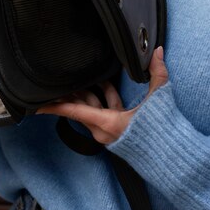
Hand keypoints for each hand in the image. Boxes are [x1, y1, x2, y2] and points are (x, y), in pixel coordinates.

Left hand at [38, 46, 167, 144]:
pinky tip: (104, 82)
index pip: (75, 111)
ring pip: (91, 108)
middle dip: (70, 92)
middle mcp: (104, 130)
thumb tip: (157, 50)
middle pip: (80, 107)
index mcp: (108, 123)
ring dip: (89, 91)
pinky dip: (103, 97)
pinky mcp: (116, 130)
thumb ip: (157, 73)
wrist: (172, 158)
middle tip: (56, 78)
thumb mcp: (158, 101)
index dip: (55, 106)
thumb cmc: (163, 133)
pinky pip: (103, 111)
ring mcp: (109, 132)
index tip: (37, 104)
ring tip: (81, 73)